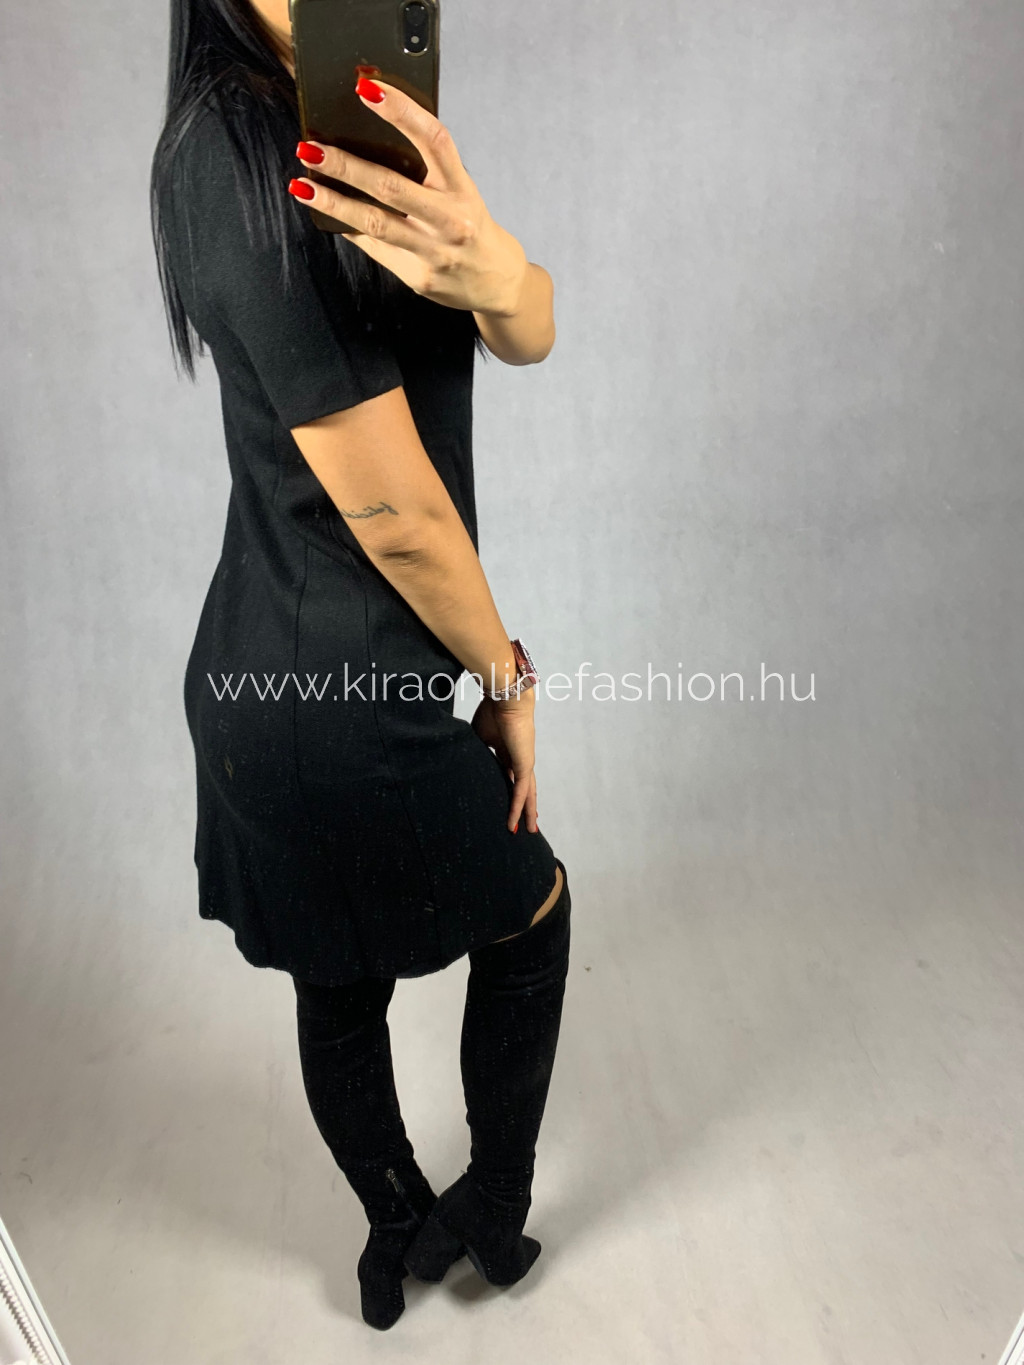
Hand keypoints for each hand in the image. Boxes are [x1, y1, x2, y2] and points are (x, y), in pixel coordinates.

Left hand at [290, 77, 528, 315]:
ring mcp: (434, 252)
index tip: (366, 89)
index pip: (434, 140)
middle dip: (346, 166)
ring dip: (334, 203)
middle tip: (310, 148)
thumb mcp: (459, 192)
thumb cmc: (469, 226)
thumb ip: (426, 172)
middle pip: (392, 187)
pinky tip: (326, 214)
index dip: (402, 111)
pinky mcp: (418, 277)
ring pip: (376, 223)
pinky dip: (348, 228)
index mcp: (462, 188)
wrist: (495, 283)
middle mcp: (450, 219)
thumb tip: (368, 144)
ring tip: (302, 185)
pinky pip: (375, 249)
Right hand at [470, 691, 539, 834]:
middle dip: (527, 806)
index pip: (512, 777)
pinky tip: (515, 822)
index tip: (509, 802)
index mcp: (509, 751)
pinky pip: (521, 791)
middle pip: (525, 788)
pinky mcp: (524, 765)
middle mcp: (520, 758)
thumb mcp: (480, 735)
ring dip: (528, 812)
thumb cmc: (493, 711)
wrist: (506, 699)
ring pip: (528, 794)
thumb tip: (467, 760)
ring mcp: (524, 762)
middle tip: (528, 824)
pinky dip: (518, 807)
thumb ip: (478, 750)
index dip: (512, 791)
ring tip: (528, 829)